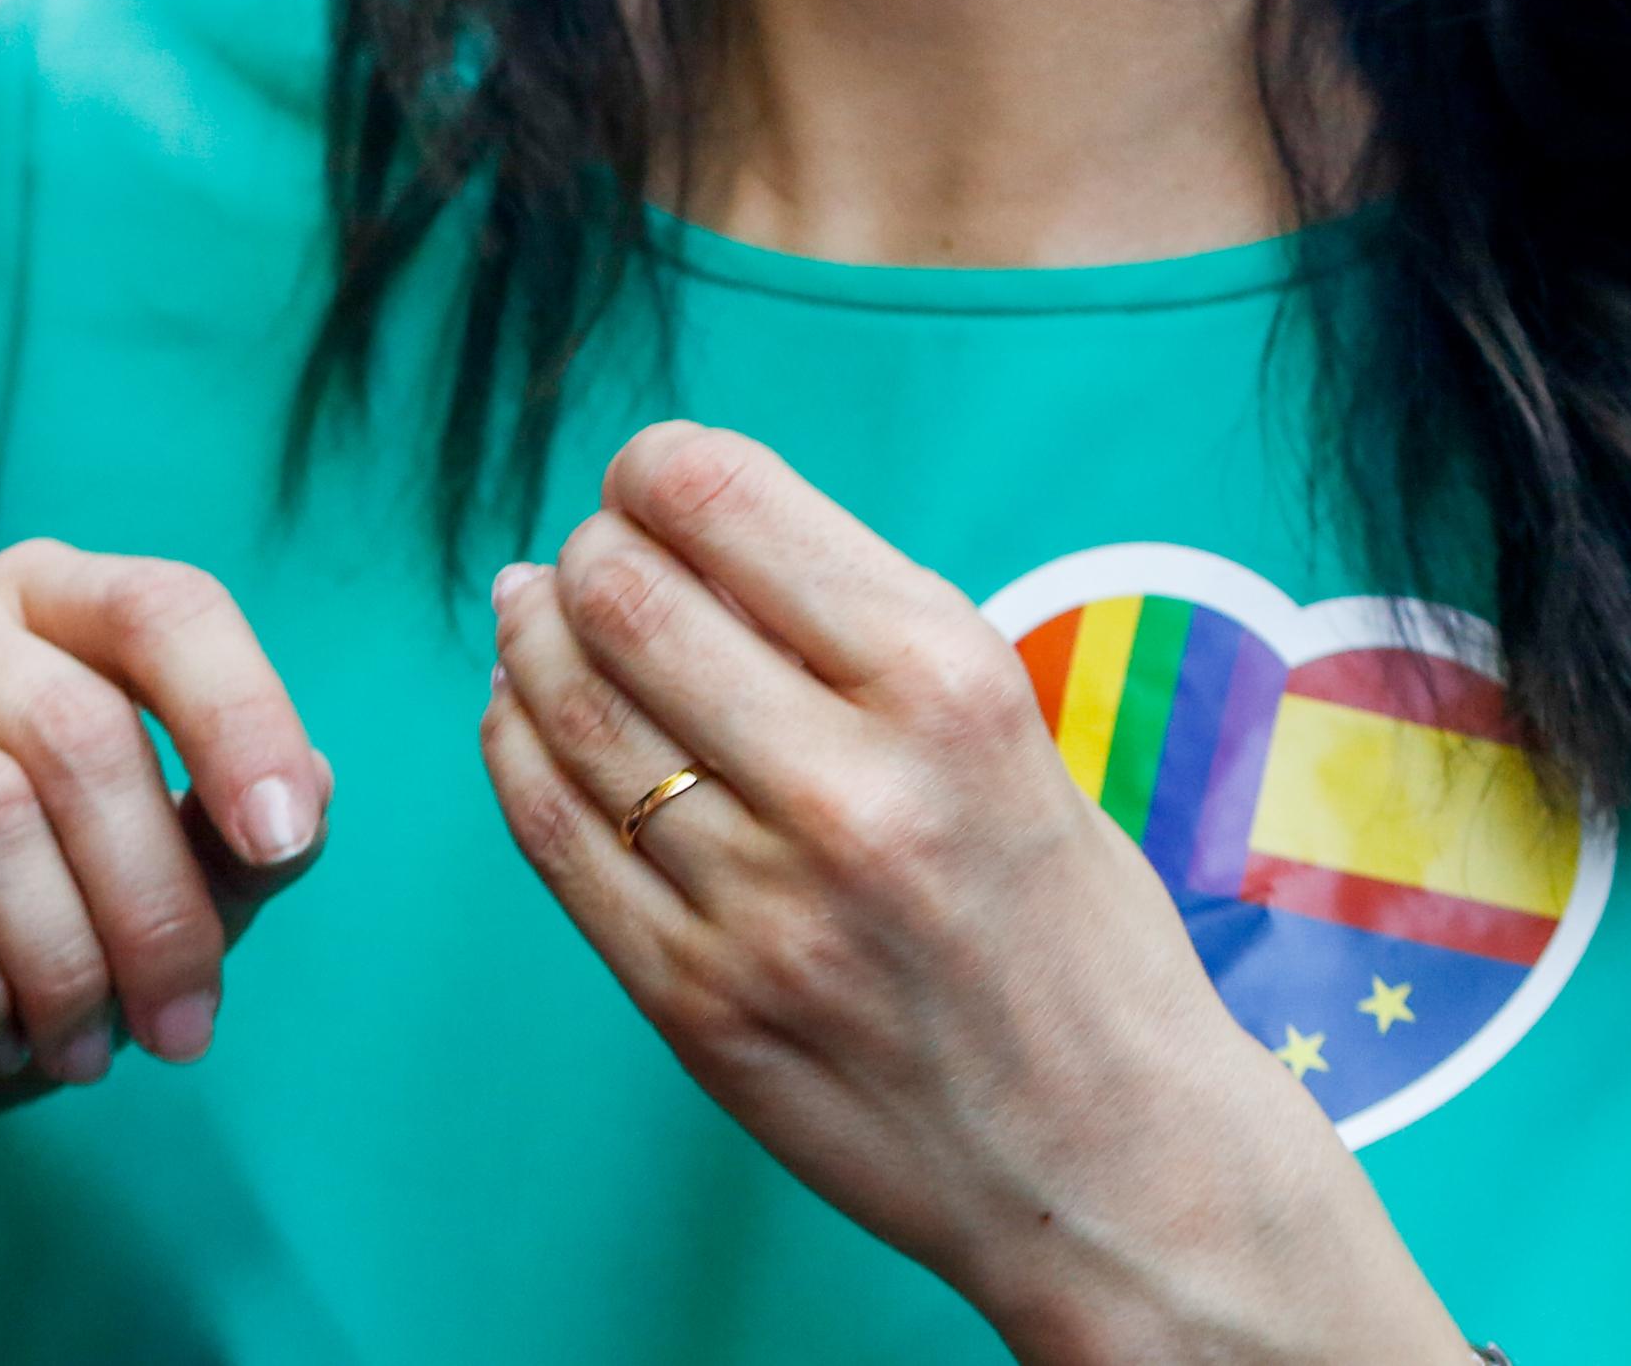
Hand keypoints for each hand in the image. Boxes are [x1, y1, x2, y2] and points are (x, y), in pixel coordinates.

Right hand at [0, 526, 330, 1165]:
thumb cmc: (39, 945)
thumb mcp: (165, 894)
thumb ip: (240, 838)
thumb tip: (310, 795)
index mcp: (57, 608)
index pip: (166, 609)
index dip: (241, 716)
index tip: (285, 844)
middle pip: (80, 727)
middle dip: (157, 900)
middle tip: (186, 1028)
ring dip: (66, 959)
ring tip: (89, 1050)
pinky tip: (1, 1037)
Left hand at [482, 425, 1469, 1365]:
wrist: (1113, 1164)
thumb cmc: (1071, 931)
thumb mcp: (1011, 732)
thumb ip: (861, 636)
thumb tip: (685, 529)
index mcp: (948, 685)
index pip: (728, 505)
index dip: (654, 465)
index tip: (643, 473)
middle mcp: (851, 786)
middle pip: (627, 600)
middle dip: (588, 549)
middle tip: (589, 550)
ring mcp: (761, 906)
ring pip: (570, 713)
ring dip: (532, 637)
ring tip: (532, 609)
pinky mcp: (695, 1003)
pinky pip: (554, 838)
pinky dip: (517, 749)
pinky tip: (517, 712)